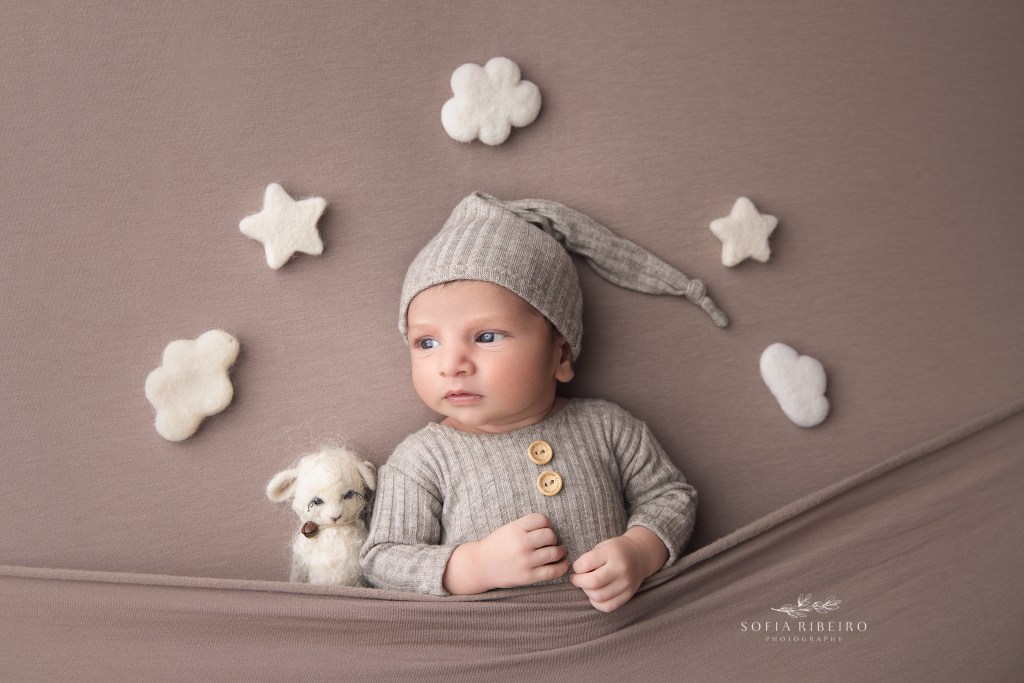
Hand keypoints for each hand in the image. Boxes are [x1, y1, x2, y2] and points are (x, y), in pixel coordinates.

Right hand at [443, 512, 568, 594]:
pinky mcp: (528, 576)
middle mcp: (521, 543)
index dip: (547, 523)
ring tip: (560, 551)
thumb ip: (526, 526)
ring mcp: (526, 561)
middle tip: (551, 541)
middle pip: (550, 535)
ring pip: (554, 552)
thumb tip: (551, 528)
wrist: (480, 566)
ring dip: (560, 551)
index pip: (542, 519)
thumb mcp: (507, 529)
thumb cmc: (496, 545)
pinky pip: (552, 571)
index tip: (546, 528)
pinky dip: (562, 567)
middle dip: (553, 537)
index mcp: (515, 529)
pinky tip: (564, 564)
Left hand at [570, 526, 667, 611]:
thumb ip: (590, 558)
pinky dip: (597, 603)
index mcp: (612, 553)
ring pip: (598, 597)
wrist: (641, 555)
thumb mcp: (603, 546)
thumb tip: (576, 574)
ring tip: (587, 585)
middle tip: (576, 578)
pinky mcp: (628, 595)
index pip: (586, 564)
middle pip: (592, 582)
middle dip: (578, 581)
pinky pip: (608, 606)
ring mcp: (626, 584)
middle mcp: (621, 569)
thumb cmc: (616, 550)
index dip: (576, 567)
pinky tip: (595, 594)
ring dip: (587, 592)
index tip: (576, 567)